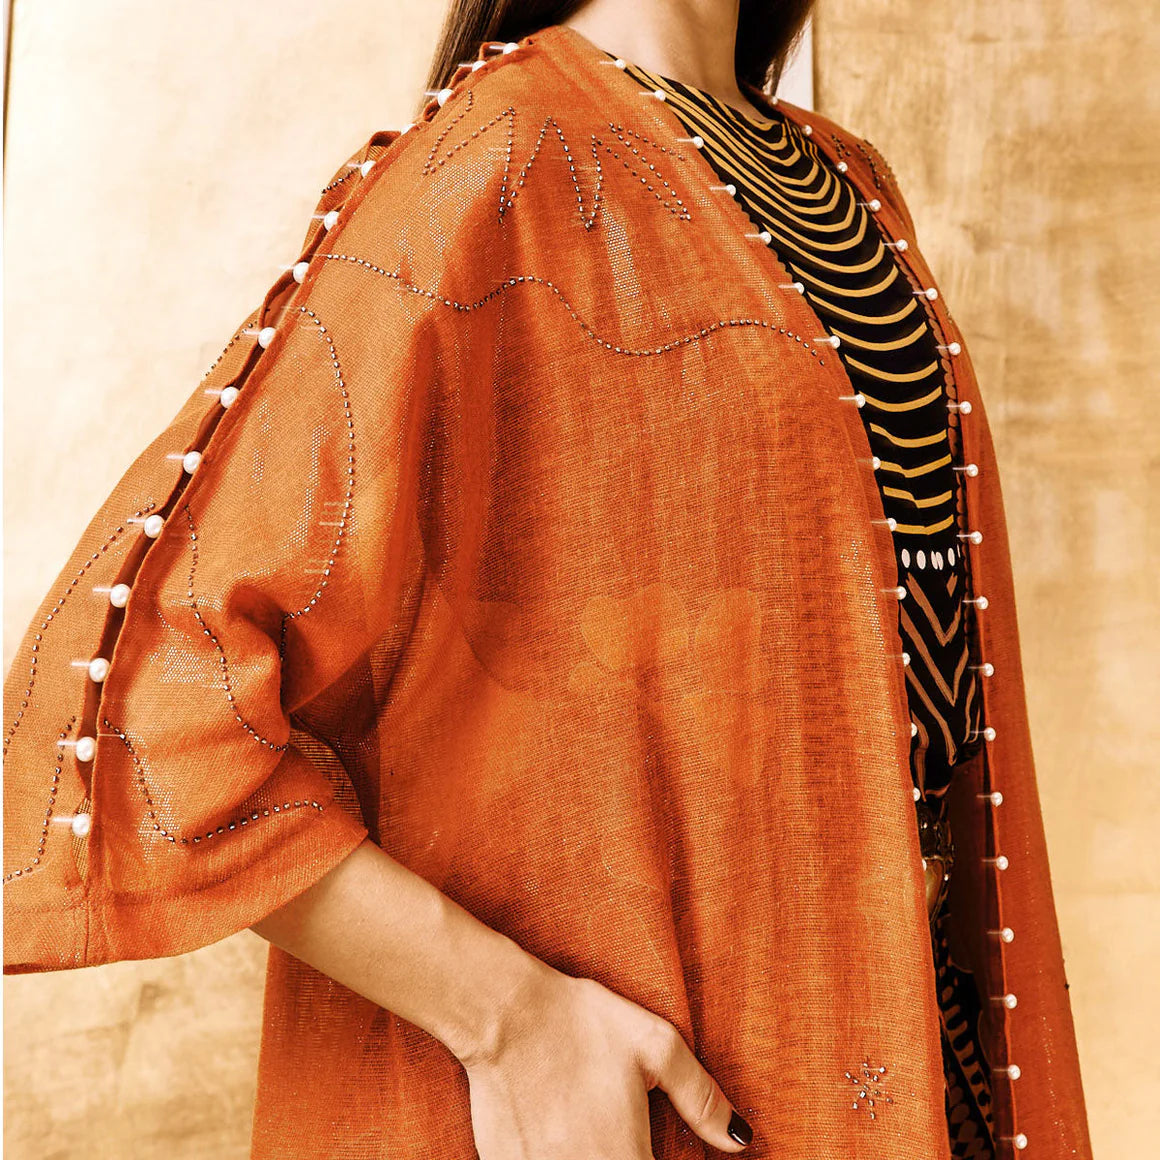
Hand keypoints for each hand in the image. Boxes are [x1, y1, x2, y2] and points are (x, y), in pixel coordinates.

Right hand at [459, 965, 753, 1158]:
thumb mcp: (655, 1045)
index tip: (647, 1147)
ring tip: (588, 1133)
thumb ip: (701, 1098)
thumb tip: (740, 1140)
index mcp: (627, 1158)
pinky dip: (557, 1159)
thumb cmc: (581, 1022)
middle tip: (617, 1132)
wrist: (504, 1013)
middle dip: (625, 1159)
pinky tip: (558, 1136)